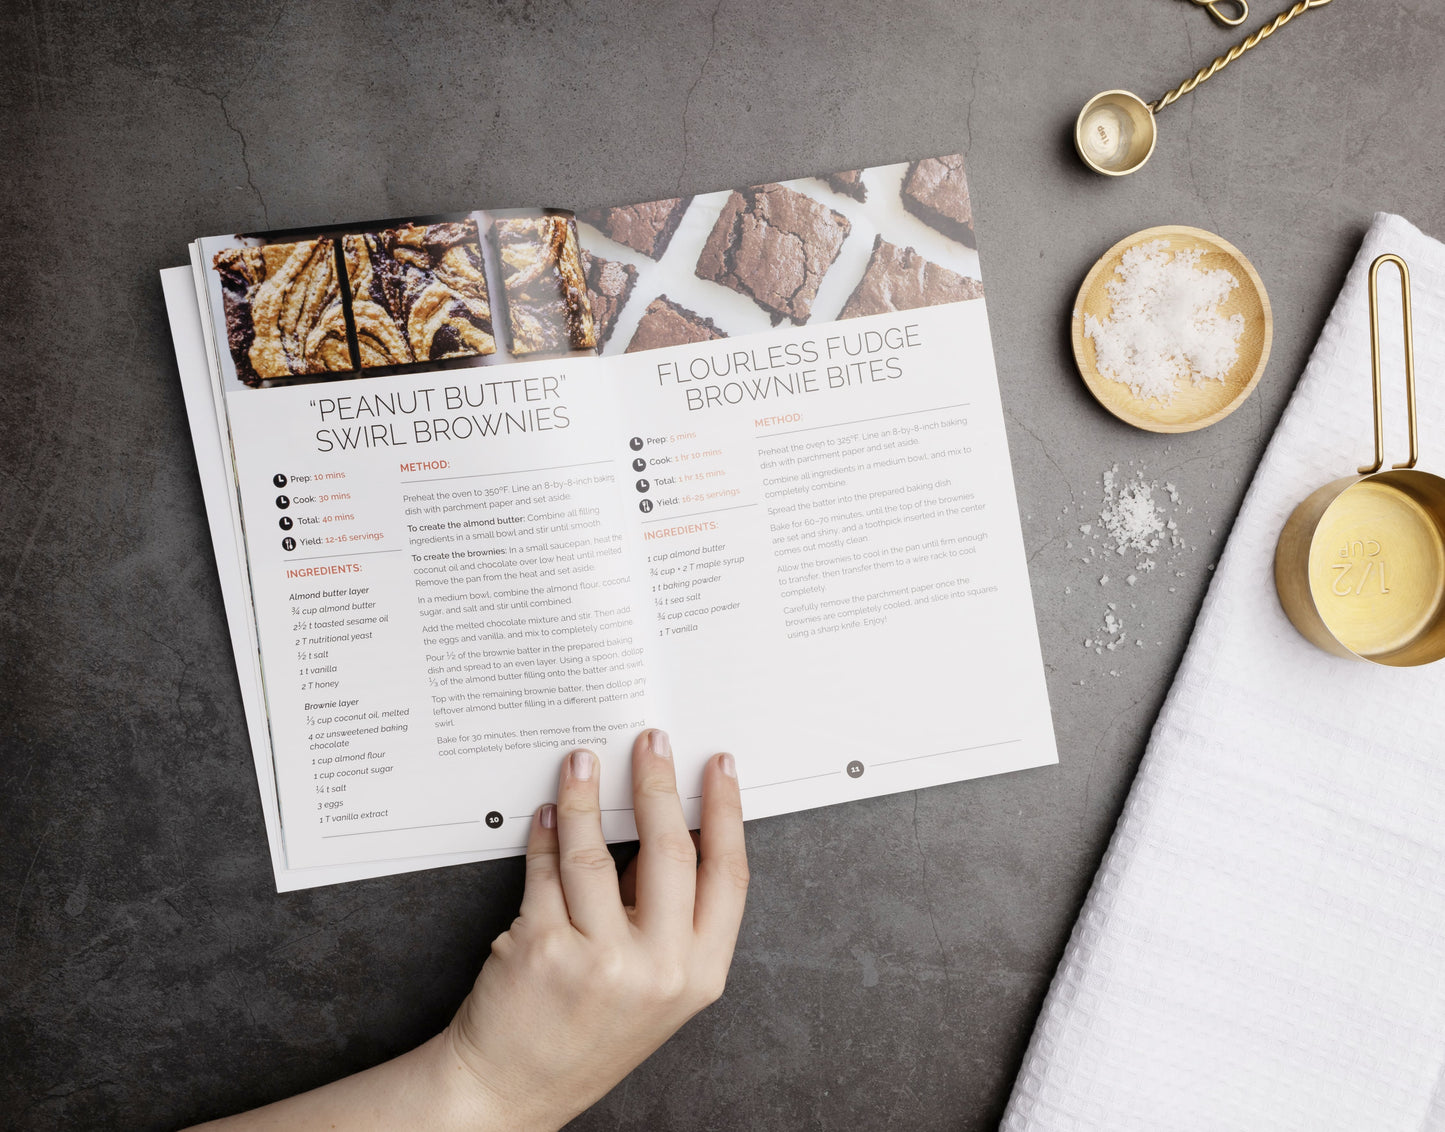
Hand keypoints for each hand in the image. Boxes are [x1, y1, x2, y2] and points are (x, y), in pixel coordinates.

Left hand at [443, 729, 748, 1130]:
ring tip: (582, 763)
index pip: (728, 874)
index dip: (726, 811)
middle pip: (670, 850)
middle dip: (658, 783)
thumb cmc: (587, 1031)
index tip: (718, 767)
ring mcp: (598, 961)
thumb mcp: (656, 985)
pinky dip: (545, 833)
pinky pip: (546, 870)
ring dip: (586, 796)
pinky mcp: (543, 949)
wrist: (514, 1088)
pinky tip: (546, 813)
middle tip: (650, 743)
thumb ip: (665, 913)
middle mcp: (657, 970)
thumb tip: (658, 822)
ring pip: (597, 852)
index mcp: (699, 975)